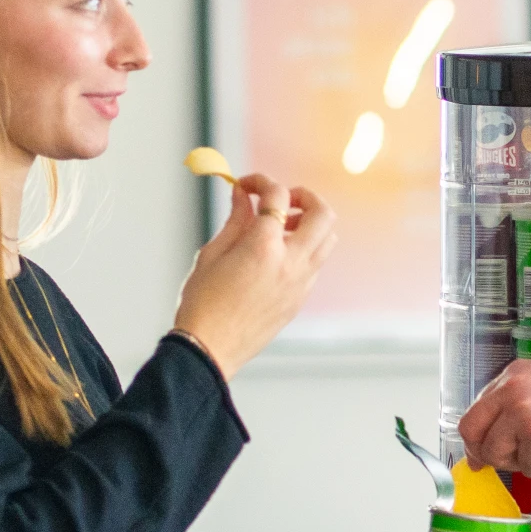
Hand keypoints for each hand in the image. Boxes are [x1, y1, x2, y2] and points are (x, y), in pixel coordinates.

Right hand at [170, 173, 333, 378]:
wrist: (209, 349)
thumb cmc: (202, 303)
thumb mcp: (212, 254)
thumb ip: (235, 220)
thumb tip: (244, 196)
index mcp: (264, 247)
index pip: (278, 196)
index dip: (261, 182)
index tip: (246, 185)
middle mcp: (291, 263)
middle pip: (323, 213)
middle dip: (305, 196)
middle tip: (282, 199)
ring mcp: (301, 283)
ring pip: (328, 239)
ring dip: (310, 224)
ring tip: (280, 228)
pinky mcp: (300, 299)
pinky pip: (316, 264)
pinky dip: (305, 249)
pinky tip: (276, 255)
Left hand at [458, 358, 530, 478]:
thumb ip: (517, 404)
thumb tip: (494, 438)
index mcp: (514, 375)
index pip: (475, 411)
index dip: (477, 438)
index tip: (481, 452)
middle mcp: (514, 390)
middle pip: (475, 434)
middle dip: (490, 455)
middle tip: (512, 461)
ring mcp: (526, 413)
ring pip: (499, 455)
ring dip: (523, 462)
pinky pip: (530, 469)